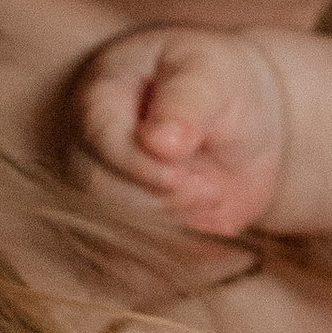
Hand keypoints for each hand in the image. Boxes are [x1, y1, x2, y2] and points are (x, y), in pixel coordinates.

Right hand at [69, 23, 285, 233]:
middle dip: (157, 196)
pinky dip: (168, 254)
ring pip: (108, 224)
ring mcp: (102, 184)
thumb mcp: (214, 75)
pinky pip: (125, 257)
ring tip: (212, 195)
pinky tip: (206, 239)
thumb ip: (187, 101)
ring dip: (166, 222)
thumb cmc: (222, 85)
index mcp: (105, 91)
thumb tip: (159, 141)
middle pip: (98, 185)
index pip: (100, 132)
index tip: (181, 174)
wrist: (241, 124)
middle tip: (210, 188)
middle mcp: (90, 143)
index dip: (138, 162)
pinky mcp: (121, 223)